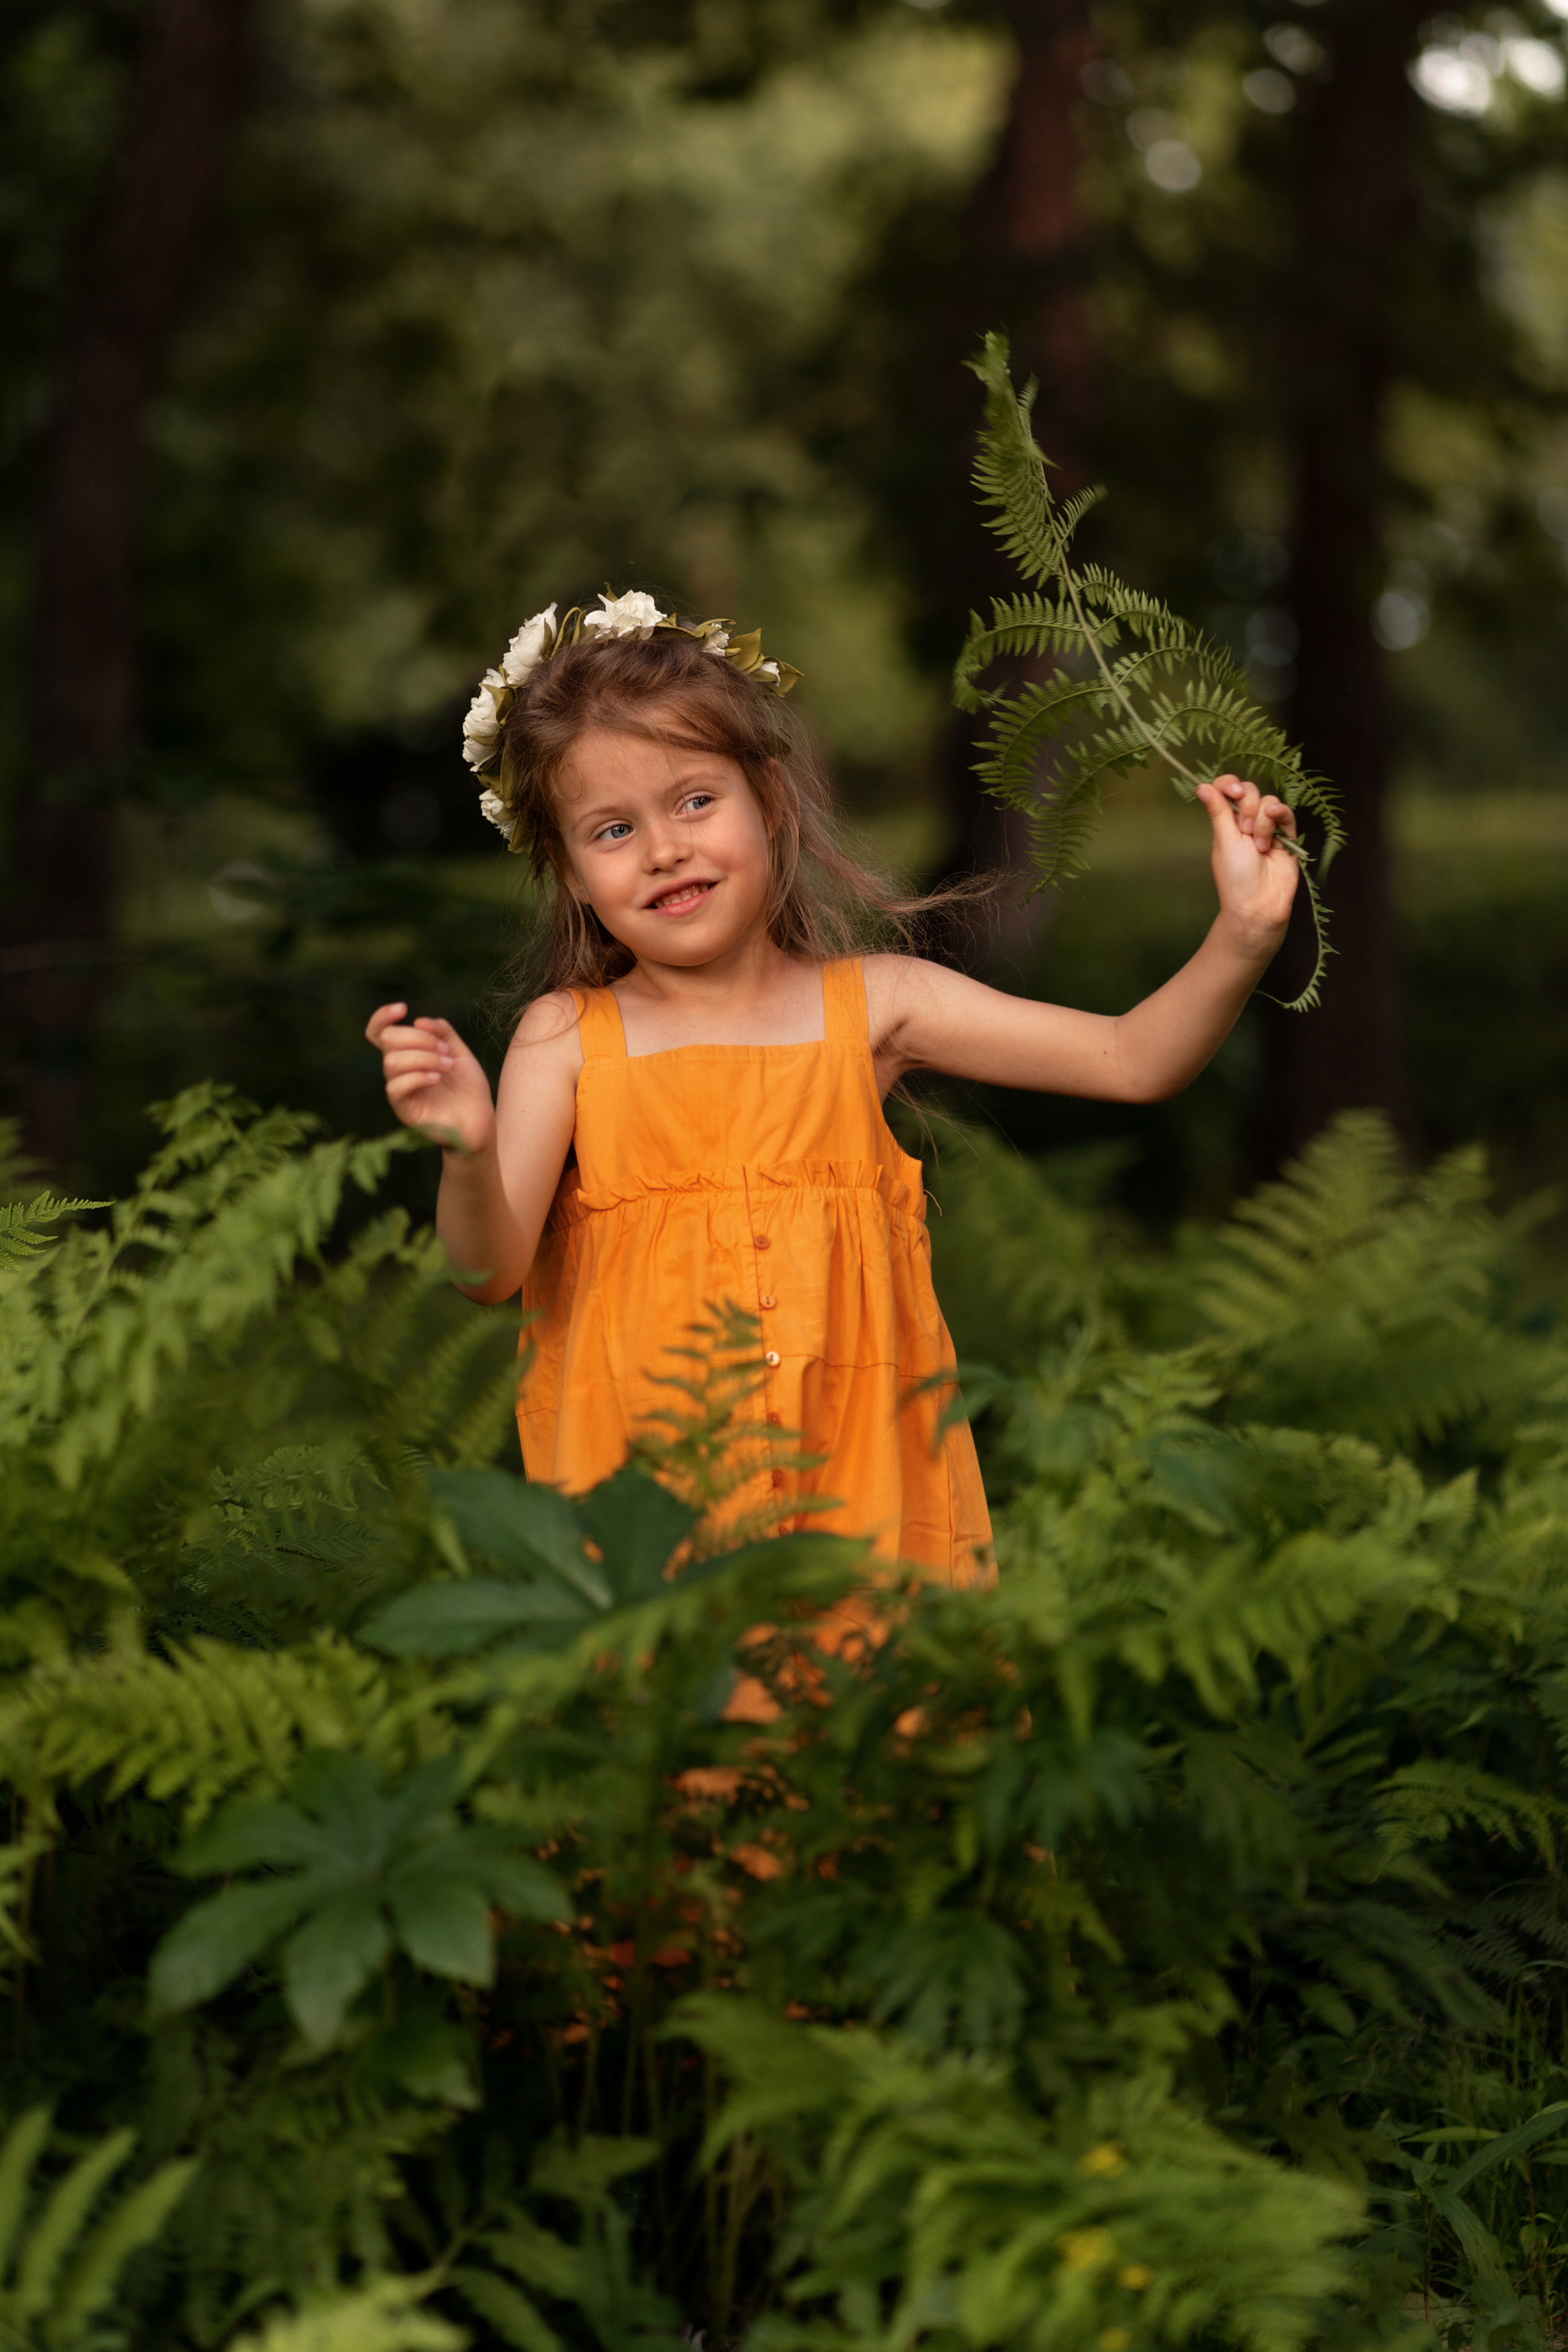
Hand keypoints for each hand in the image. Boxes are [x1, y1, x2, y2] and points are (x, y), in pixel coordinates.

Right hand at [365, 1003, 495, 1154]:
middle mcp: (399, 1071)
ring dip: (424, 1057)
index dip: (382, 1017)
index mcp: (408, 1055)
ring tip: (447, 1066)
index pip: (380, 1033)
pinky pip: (395, 1087)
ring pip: (391, 1061)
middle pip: (388, 1040)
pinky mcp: (404, 1110)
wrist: (480, 1122)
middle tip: (445, 1050)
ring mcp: (400, 1090)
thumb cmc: (468, 1089)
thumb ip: (443, 1032)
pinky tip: (436, 1079)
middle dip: (418, 1038)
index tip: (403, 1008)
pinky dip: (417, 1077)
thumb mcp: (460, 1053)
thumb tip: (419, 1020)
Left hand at [1197, 774, 1299, 954]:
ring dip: (1264, 819)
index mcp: (1226, 823)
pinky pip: (1287, 813)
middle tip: (1246, 831)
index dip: (1229, 784)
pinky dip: (1281, 813)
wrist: (1259, 905)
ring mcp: (1268, 828)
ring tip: (1260, 845)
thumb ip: (1218, 811)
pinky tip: (1275, 821)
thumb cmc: (1236, 878)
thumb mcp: (1224, 841)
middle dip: (1248, 806)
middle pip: (1250, 790)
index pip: (1226, 789)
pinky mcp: (1287, 836)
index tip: (1232, 793)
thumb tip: (1201, 785)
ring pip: (1269, 801)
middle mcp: (1246, 822)